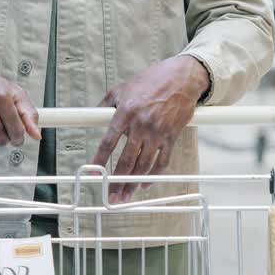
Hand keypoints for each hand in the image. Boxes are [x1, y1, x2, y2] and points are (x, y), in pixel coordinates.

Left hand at [92, 56, 209, 201]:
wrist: (182, 78)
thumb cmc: (152, 81)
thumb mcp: (122, 87)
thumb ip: (105, 104)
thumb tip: (91, 117)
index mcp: (126, 112)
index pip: (109, 141)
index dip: (100, 160)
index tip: (95, 174)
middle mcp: (141, 124)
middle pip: (126, 160)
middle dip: (117, 181)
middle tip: (111, 196)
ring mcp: (158, 132)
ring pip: (143, 165)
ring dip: (133, 183)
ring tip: (125, 196)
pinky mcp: (171, 136)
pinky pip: (162, 161)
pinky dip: (153, 176)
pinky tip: (145, 184)